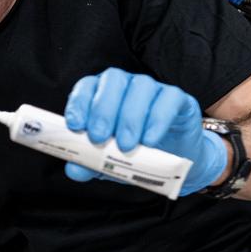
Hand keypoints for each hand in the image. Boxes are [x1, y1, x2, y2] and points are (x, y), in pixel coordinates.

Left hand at [62, 69, 228, 194]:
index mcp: (102, 93)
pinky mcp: (177, 98)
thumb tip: (73, 170)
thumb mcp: (108, 162)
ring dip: (130, 117)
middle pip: (112, 80)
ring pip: (141, 87)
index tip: (75, 125)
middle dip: (103, 110)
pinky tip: (149, 140)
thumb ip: (90, 163)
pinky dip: (157, 120)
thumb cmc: (134, 153)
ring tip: (126, 145)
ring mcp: (153, 88)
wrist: (173, 161)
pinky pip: (168, 100)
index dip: (79, 103)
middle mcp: (126, 85)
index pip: (87, 86)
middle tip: (99, 138)